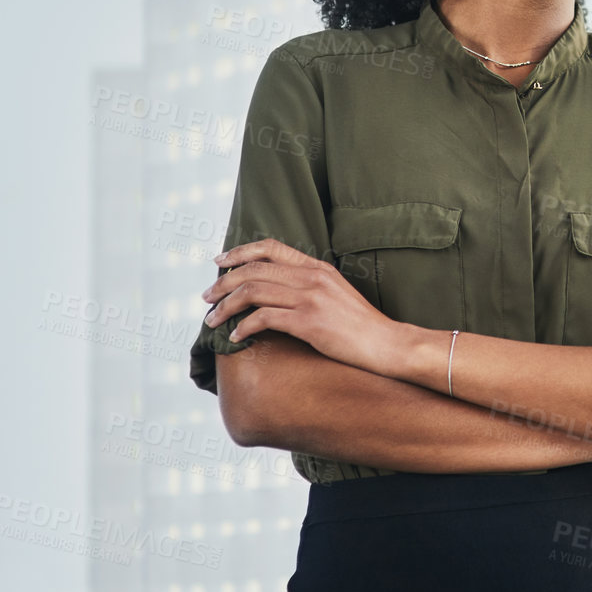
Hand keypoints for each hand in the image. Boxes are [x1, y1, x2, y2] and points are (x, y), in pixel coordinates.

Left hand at [202, 238, 416, 377]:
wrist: (386, 344)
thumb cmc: (359, 325)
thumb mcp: (336, 292)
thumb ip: (309, 285)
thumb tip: (276, 289)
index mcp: (317, 267)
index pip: (271, 248)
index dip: (240, 253)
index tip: (219, 263)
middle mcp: (312, 277)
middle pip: (254, 270)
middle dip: (222, 284)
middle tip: (205, 298)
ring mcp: (311, 298)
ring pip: (254, 292)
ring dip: (226, 306)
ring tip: (213, 320)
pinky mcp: (309, 322)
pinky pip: (265, 319)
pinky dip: (244, 327)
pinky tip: (236, 336)